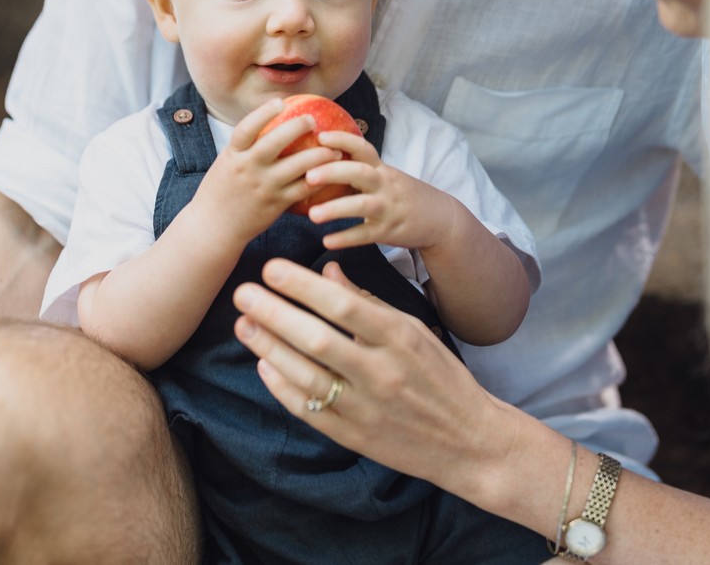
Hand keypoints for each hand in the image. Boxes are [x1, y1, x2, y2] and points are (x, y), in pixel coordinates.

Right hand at [188, 100, 342, 246]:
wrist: (214, 227)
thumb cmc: (221, 191)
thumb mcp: (226, 163)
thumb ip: (244, 147)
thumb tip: (267, 123)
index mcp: (233, 155)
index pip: (246, 128)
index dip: (263, 112)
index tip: (280, 102)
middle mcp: (248, 169)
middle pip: (274, 142)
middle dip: (296, 127)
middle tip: (313, 119)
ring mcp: (264, 187)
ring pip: (297, 166)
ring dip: (319, 155)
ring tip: (334, 149)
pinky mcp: (276, 204)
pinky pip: (303, 189)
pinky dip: (319, 179)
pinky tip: (331, 172)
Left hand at [231, 259, 511, 481]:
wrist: (468, 441)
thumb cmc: (441, 376)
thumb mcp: (413, 329)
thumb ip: (369, 301)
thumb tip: (328, 270)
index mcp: (400, 339)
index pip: (343, 305)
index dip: (302, 286)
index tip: (271, 268)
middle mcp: (381, 373)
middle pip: (316, 339)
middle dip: (274, 313)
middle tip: (241, 292)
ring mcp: (366, 408)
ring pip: (306, 375)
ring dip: (269, 348)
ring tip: (243, 324)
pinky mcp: (353, 437)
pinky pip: (308, 410)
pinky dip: (281, 387)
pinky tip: (263, 364)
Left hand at [303, 130, 463, 251]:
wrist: (440, 218)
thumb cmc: (402, 195)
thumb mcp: (385, 177)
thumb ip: (359, 170)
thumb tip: (321, 160)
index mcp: (381, 169)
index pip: (363, 148)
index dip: (343, 140)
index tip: (320, 136)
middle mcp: (385, 185)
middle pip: (360, 173)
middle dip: (333, 172)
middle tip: (308, 176)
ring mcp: (387, 208)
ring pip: (362, 205)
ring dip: (336, 209)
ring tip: (312, 215)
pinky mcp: (388, 231)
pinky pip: (365, 234)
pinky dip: (346, 238)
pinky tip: (327, 241)